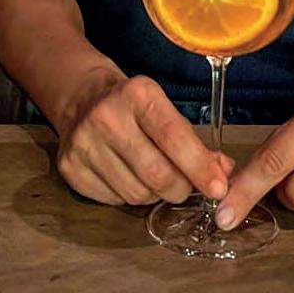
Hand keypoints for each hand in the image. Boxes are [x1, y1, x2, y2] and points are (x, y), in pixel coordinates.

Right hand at [57, 72, 231, 205]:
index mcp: (136, 94)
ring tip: (156, 177)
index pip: (173, 137)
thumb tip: (223, 173)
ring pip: (136, 194)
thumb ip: (193, 141)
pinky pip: (113, 200)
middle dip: (181, 187)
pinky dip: (130, 196)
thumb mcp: (164, 107)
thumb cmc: (133, 105)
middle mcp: (106, 116)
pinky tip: (130, 177)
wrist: (83, 97)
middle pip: (156, 173)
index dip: (199, 166)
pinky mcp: (70, 168)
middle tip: (187, 186)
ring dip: (155, 194)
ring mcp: (83, 143)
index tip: (219, 187)